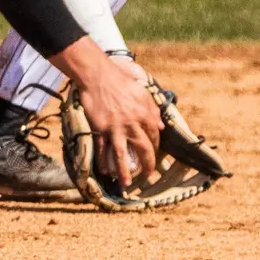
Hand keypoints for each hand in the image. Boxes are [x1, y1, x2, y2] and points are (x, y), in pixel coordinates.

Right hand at [52, 40, 158, 187]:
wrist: (98, 76)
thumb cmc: (120, 80)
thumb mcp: (142, 92)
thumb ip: (152, 109)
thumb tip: (161, 126)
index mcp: (144, 113)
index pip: (154, 135)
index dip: (155, 147)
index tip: (154, 154)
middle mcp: (132, 123)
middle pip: (143, 148)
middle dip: (148, 164)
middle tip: (148, 174)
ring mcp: (115, 128)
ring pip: (122, 154)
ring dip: (125, 171)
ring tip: (127, 183)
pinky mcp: (100, 129)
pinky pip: (103, 149)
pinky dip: (103, 161)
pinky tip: (105, 171)